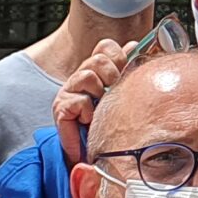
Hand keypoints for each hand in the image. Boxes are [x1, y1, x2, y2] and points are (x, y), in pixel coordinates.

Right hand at [54, 38, 128, 161]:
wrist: (95, 151)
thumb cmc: (109, 120)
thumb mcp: (122, 92)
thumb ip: (128, 68)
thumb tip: (135, 46)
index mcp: (98, 69)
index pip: (106, 46)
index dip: (118, 55)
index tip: (124, 71)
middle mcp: (82, 76)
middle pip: (98, 58)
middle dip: (112, 75)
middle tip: (113, 92)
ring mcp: (70, 90)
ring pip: (88, 75)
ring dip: (99, 93)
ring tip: (100, 108)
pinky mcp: (61, 107)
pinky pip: (80, 100)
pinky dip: (89, 112)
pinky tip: (90, 120)